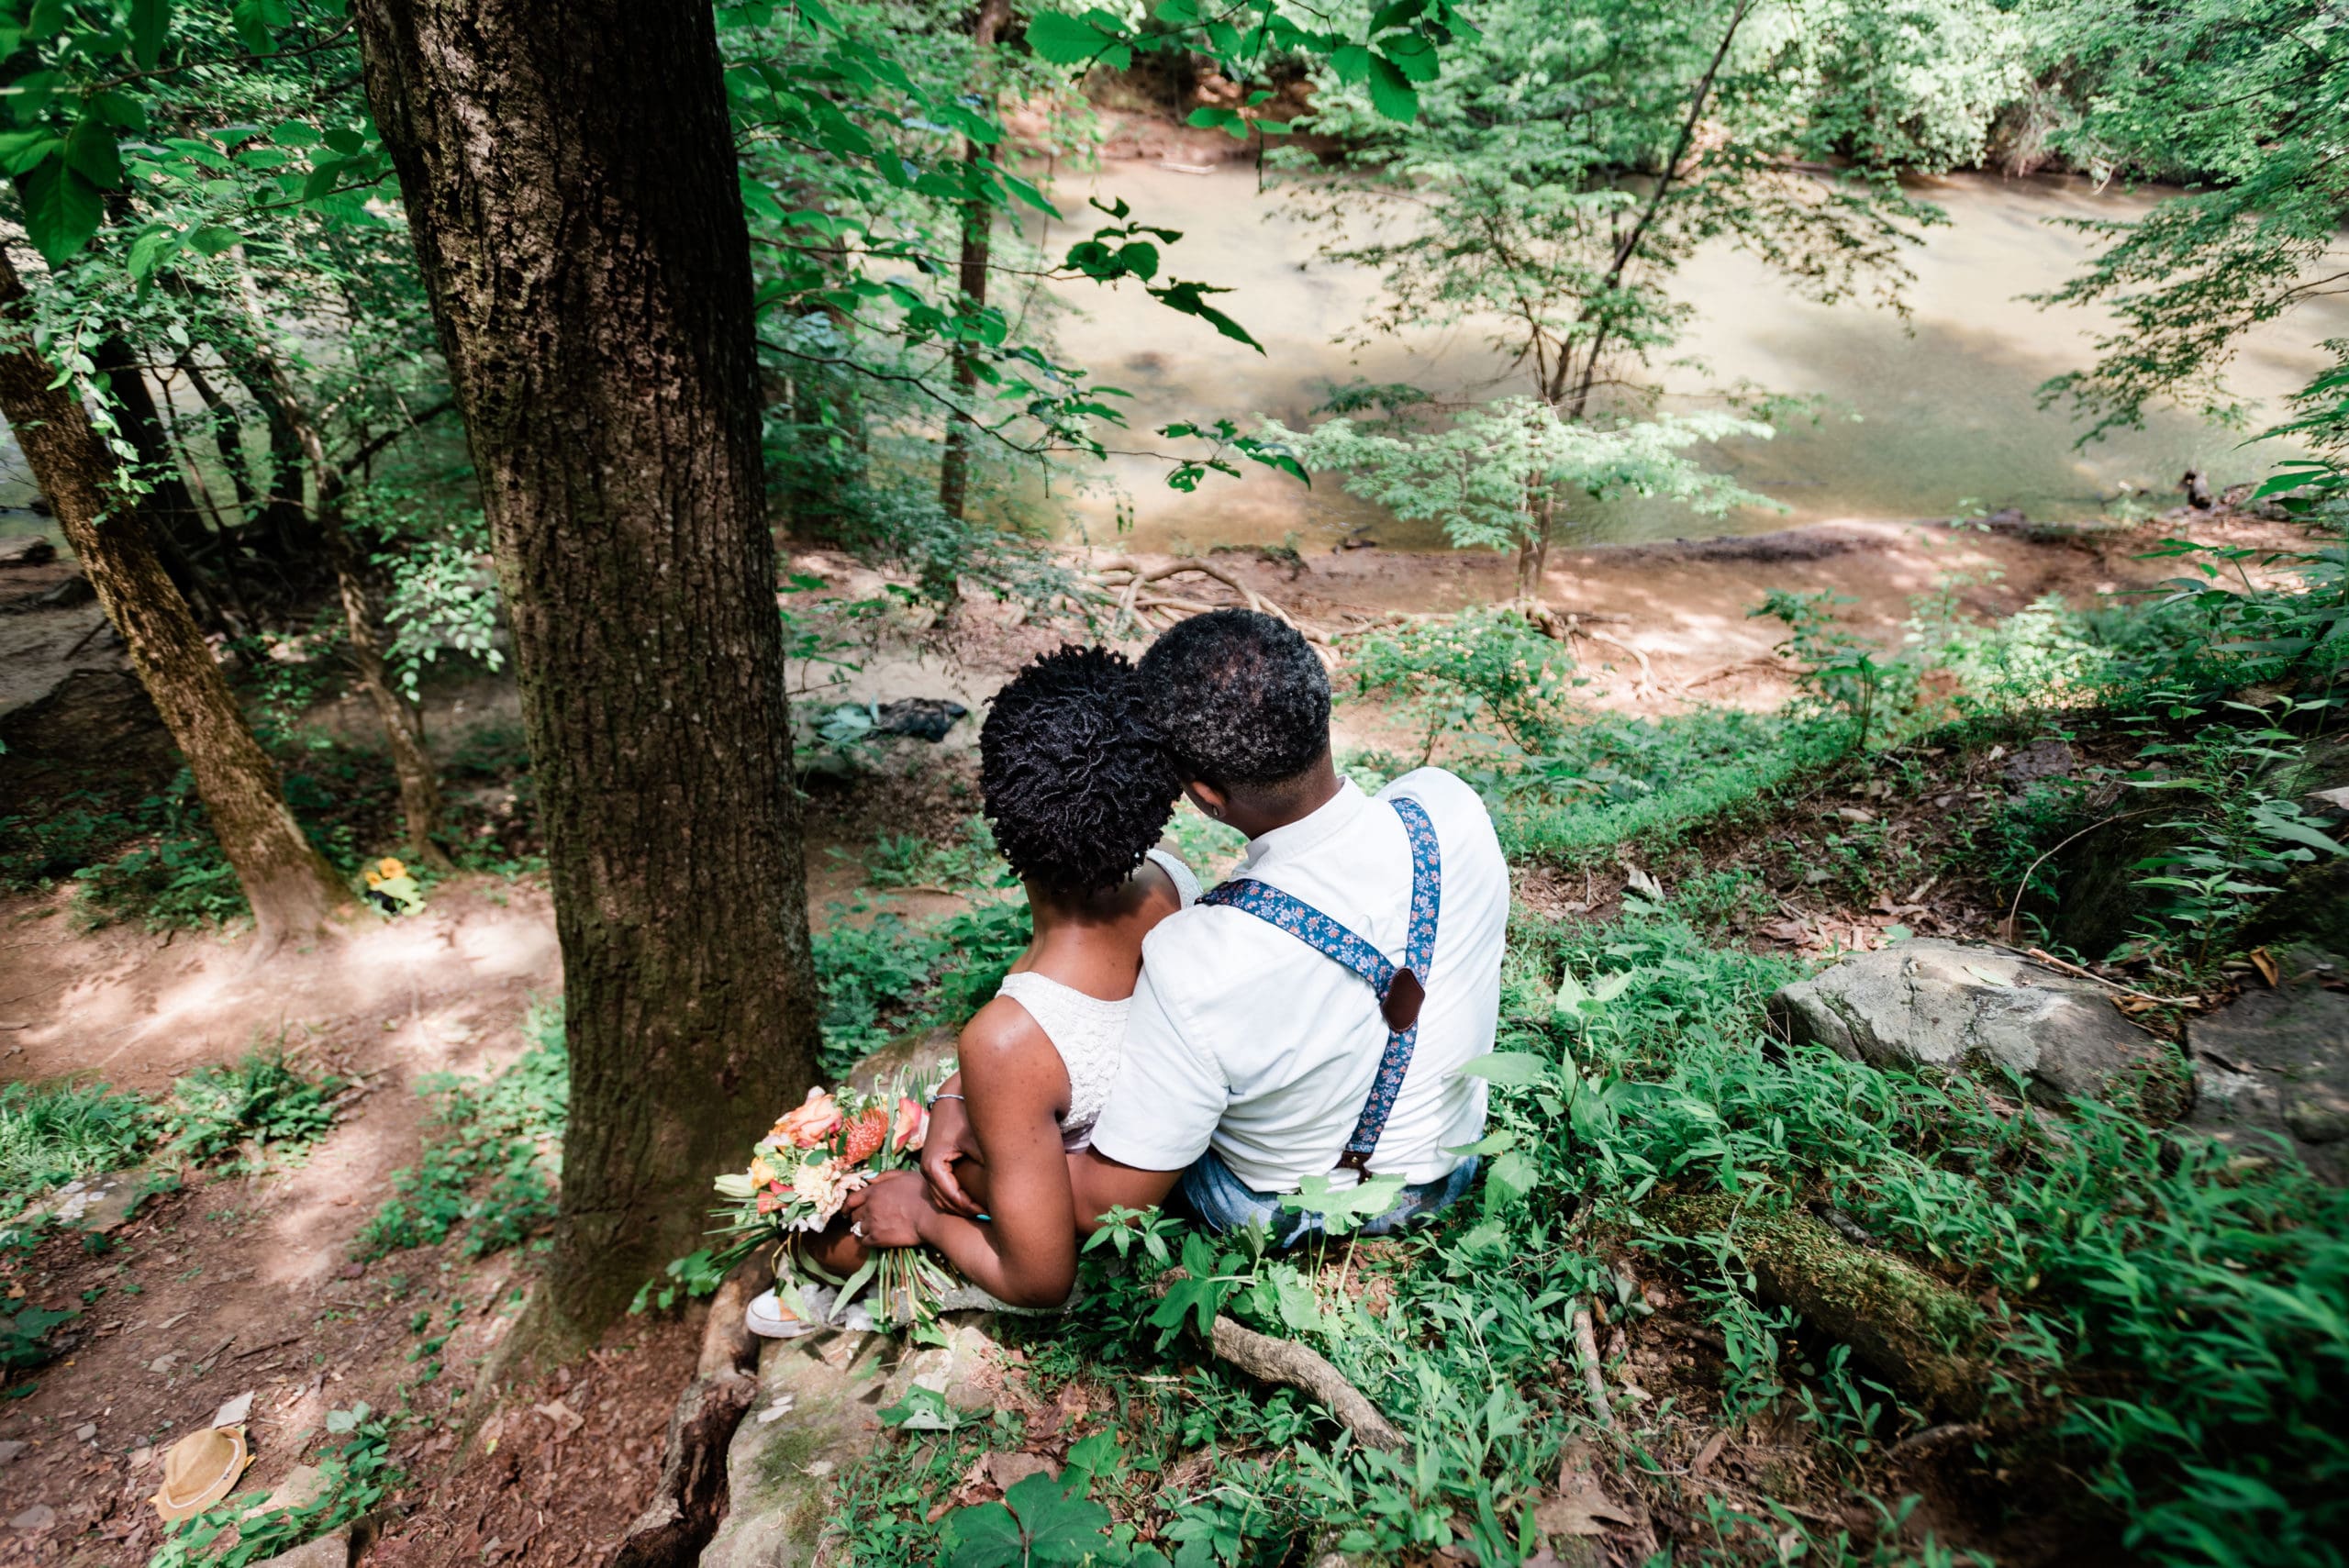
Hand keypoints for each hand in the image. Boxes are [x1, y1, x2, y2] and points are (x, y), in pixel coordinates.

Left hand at [844, 1169, 933, 1248]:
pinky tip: (875, 1240)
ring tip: (871, 1231)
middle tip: (864, 1221)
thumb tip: (870, 1180)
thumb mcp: (905, 1175)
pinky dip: (867, 1241)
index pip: (851, 1200)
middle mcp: (869, 1207)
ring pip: (858, 1229)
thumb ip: (885, 1176)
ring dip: (863, 1230)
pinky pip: (864, 1242)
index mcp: (874, 1191)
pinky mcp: (878, 1239)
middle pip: (854, 1215)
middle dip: (857, 1218)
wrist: (931, 1214)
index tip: (846, 1211)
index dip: (847, 1206)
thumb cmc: (922, 1192)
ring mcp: (873, 1224)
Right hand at [919, 1095, 983, 1218]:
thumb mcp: (978, 1142)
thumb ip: (987, 1163)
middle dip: (967, 1211)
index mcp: (933, 1167)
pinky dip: (958, 1197)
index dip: (973, 1209)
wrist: (953, 1098)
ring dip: (962, 1206)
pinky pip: (944, 1189)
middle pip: (946, 1203)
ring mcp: (927, 1168)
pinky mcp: (934, 1164)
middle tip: (991, 1216)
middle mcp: (926, 1171)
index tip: (992, 1213)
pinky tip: (978, 1199)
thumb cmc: (965, 1117)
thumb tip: (1004, 1186)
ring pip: (944, 1199)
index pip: (954, 1199)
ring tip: (986, 1211)